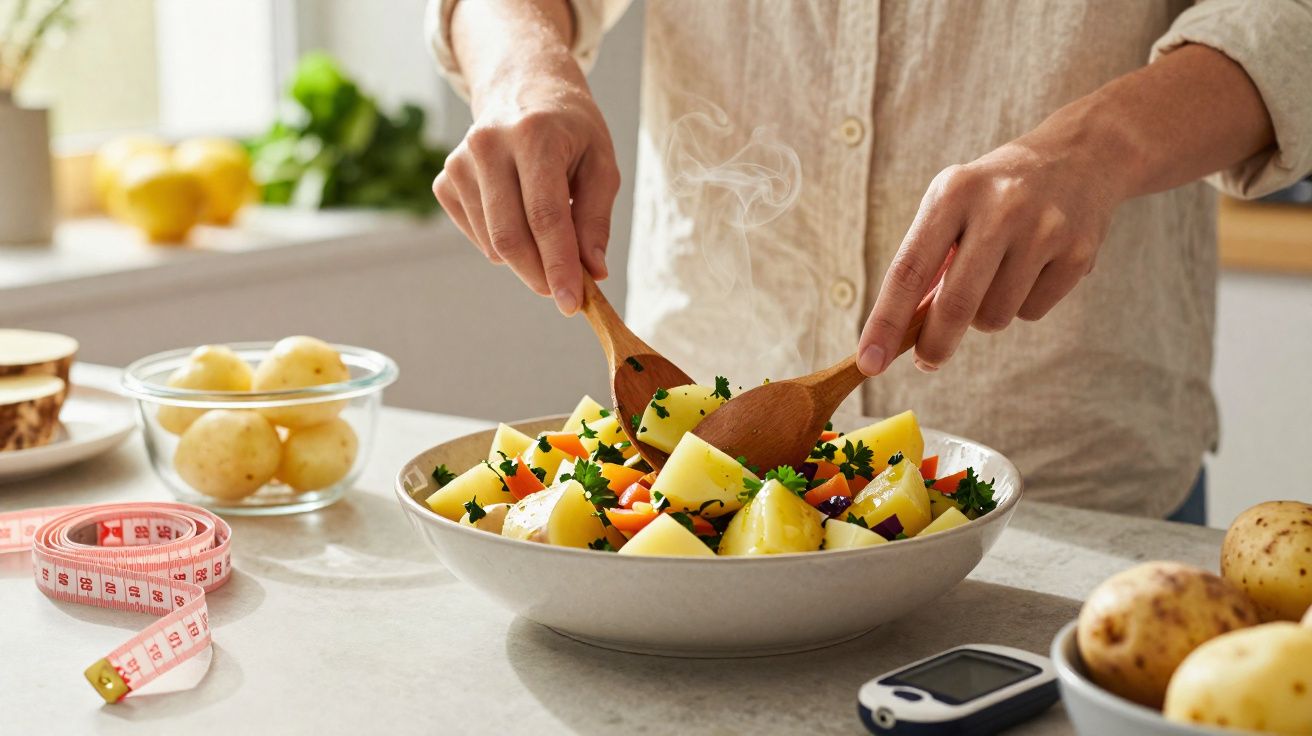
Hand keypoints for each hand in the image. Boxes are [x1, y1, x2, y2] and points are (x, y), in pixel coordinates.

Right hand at [433, 53, 619, 314]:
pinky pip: (476, 235)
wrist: (522, 87)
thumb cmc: (570, 129)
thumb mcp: (600, 164)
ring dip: (526, 259)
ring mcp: (460, 162)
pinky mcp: (445, 179)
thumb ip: (595, 220)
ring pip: (493, 243)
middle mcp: (488, 145)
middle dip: (540, 275)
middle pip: (510, 237)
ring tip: (550, 234)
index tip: (573, 304)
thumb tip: (593, 272)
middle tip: (565, 292)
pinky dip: (502, 243)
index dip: (559, 266)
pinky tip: (519, 215)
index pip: (545, 216)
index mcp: (534, 135)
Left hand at [856, 135, 1122, 374]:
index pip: (909, 270)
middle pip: (956, 305)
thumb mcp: (951, 205)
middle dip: (935, 345)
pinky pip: (1031, 313)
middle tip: (927, 360)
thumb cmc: (994, 194)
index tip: (870, 362)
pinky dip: (1021, 305)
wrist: (1079, 157)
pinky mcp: (1079, 254)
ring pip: (994, 317)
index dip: (886, 322)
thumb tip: (900, 332)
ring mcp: (1044, 230)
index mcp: (954, 192)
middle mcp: (1000, 208)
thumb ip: (925, 262)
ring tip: (995, 277)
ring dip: (983, 316)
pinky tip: (1031, 269)